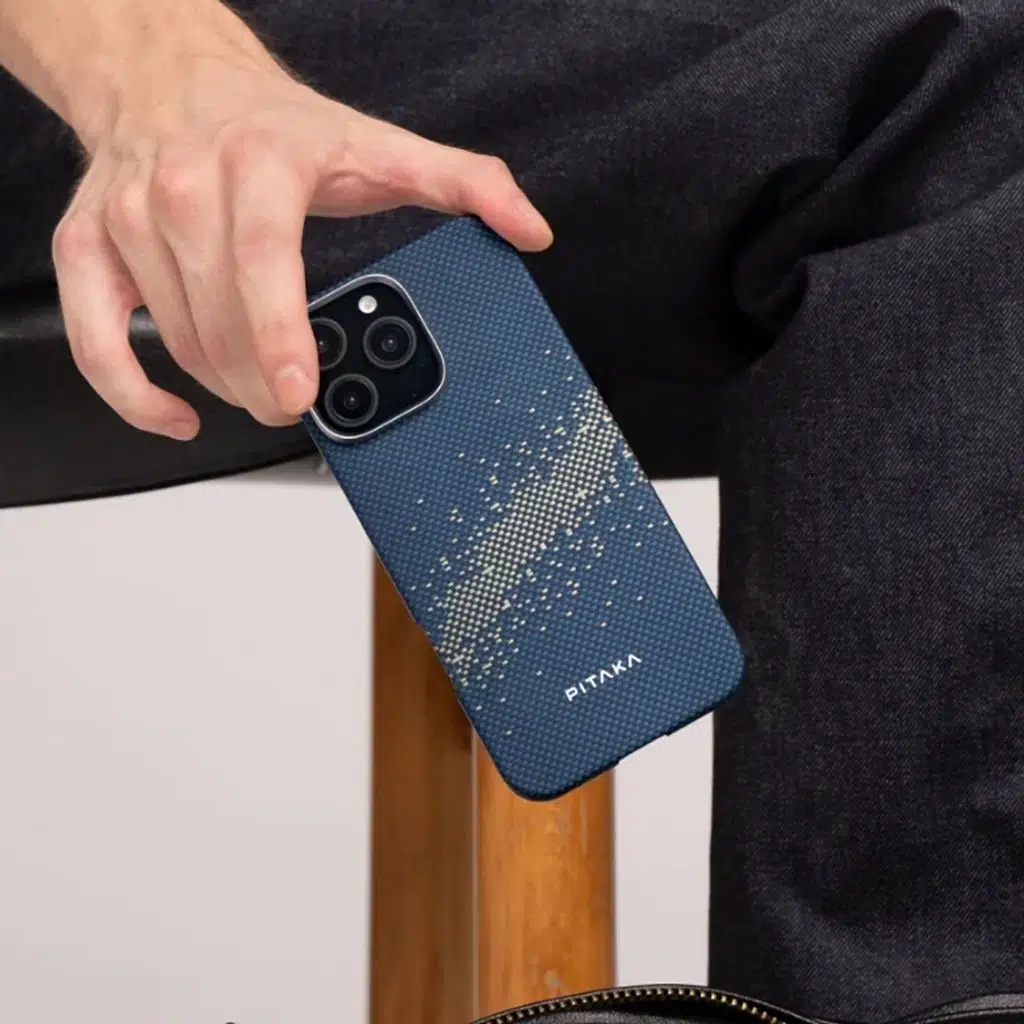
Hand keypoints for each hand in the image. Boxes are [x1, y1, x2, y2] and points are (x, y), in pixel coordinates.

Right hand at [40, 2, 551, 438]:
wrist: (171, 77)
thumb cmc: (275, 125)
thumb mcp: (378, 144)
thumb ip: (463, 185)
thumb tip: (528, 228)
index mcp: (259, 168)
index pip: (263, 262)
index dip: (278, 336)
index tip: (299, 392)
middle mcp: (183, 191)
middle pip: (220, 322)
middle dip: (265, 385)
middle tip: (300, 405)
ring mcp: (129, 222)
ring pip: (175, 341)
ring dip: (225, 387)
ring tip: (266, 392)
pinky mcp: (89, 247)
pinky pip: (94, 340)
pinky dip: (132, 395)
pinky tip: (178, 414)